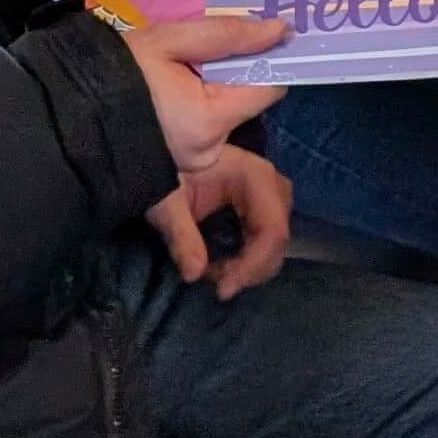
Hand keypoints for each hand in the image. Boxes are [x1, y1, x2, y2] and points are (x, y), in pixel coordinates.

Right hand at [122, 15, 289, 175]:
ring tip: (177, 73)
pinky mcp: (179, 169)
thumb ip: (228, 34)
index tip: (255, 40)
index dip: (268, 60)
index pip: (269, 87)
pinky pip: (204, 132)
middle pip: (245, 101)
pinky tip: (172, 94)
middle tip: (197, 54)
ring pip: (224, 116)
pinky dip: (197, 110)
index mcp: (209, 120)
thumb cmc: (114, 71)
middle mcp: (208, 151)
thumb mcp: (169, 40)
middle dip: (230, 74)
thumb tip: (280, 30)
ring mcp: (193, 165)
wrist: (64, 110)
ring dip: (211, 91)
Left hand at [146, 145, 293, 298]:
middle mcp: (269, 183)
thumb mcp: (167, 203)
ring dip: (250, 265)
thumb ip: (181, 236)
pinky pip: (265, 237)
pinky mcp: (257, 203)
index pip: (272, 230)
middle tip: (216, 284)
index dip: (253, 265)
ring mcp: (266, 193)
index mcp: (254, 175)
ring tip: (215, 274)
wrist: (159, 148)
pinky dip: (248, 257)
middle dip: (251, 268)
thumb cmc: (164, 168)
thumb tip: (194, 275)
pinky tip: (223, 266)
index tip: (223, 289)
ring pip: (275, 241)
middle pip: (278, 239)